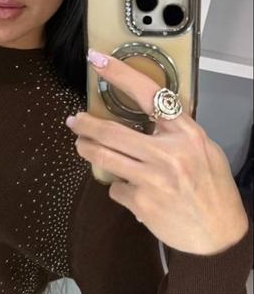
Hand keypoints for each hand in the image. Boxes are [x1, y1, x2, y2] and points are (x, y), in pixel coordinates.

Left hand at [66, 48, 248, 255]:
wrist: (218, 232)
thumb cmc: (212, 190)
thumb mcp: (204, 151)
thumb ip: (176, 134)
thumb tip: (149, 118)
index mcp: (186, 134)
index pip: (149, 94)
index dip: (120, 75)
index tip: (98, 61)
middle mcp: (169, 153)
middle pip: (112, 132)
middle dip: (86, 125)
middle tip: (74, 121)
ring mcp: (153, 179)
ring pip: (104, 158)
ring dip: (87, 150)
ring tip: (82, 146)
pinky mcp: (141, 202)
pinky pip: (116, 189)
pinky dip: (119, 189)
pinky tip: (132, 193)